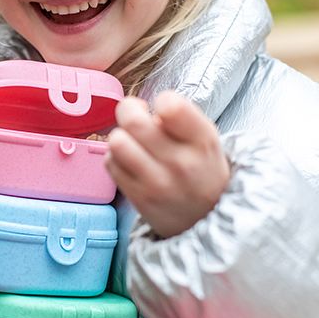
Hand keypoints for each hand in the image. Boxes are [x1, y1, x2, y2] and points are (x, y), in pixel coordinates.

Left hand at [105, 91, 229, 237]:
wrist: (208, 217)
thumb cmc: (201, 167)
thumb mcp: (205, 139)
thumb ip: (178, 118)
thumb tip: (141, 110)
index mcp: (202, 141)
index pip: (171, 107)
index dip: (161, 100)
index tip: (164, 110)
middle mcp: (180, 163)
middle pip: (133, 121)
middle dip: (129, 110)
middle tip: (136, 115)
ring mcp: (157, 183)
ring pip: (117, 142)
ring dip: (120, 136)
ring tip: (132, 141)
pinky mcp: (138, 198)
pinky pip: (110, 163)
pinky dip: (116, 156)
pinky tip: (130, 160)